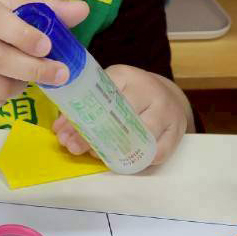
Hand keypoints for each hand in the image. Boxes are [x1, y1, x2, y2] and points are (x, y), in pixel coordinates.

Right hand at [0, 0, 89, 112]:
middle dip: (32, 69)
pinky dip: (3, 99)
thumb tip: (82, 10)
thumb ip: (43, 9)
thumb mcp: (6, 11)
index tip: (47, 46)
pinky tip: (4, 86)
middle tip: (60, 74)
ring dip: (18, 86)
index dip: (20, 33)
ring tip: (26, 78)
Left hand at [53, 64, 188, 165]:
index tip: (62, 131)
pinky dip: (136, 160)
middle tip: (72, 147)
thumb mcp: (107, 88)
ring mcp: (166, 111)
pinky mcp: (177, 131)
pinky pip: (156, 152)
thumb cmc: (129, 92)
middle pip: (117, 117)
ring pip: (138, 136)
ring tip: (92, 155)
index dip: (78, 116)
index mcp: (126, 76)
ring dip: (112, 150)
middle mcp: (149, 91)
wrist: (167, 93)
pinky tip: (119, 160)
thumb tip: (60, 129)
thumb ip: (84, 104)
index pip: (99, 95)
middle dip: (91, 136)